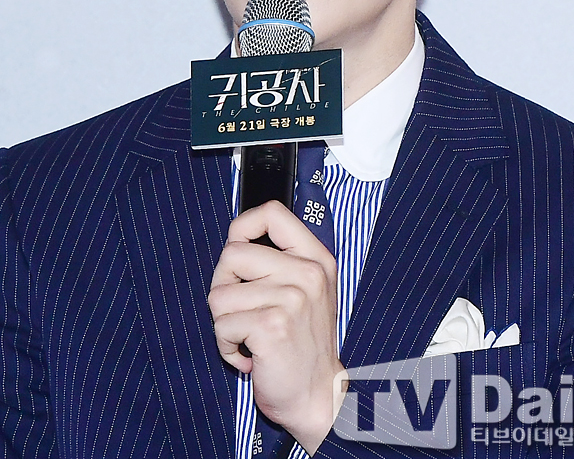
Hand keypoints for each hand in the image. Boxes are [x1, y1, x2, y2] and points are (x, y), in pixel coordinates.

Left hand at [208, 200, 345, 454]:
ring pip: (220, 293)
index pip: (272, 213)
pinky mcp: (272, 326)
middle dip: (223, 284)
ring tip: (248, 336)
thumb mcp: (308, 290)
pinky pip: (222, 324)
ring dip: (224, 322)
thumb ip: (281, 260)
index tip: (238, 249)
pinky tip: (248, 355)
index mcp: (316, 258)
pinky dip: (226, 346)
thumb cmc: (303, 344)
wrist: (317, 396)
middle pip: (232, 253)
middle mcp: (307, 273)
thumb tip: (237, 238)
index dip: (243, 227)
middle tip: (240, 310)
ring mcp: (291, 298)